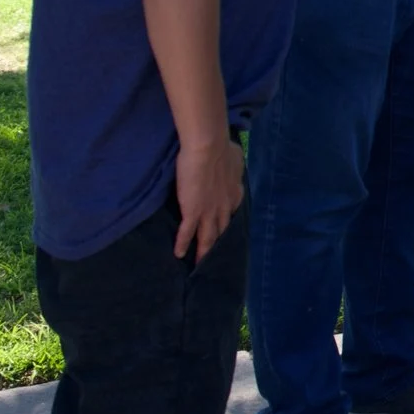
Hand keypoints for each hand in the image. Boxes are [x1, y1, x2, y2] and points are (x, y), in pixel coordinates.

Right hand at [174, 133, 245, 260]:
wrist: (209, 148)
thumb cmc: (221, 148)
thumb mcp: (235, 158)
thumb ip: (233, 165)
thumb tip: (233, 163)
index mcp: (235, 193)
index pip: (232, 213)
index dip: (228, 223)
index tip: (225, 230)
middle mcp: (225, 206)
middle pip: (222, 231)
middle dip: (219, 244)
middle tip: (216, 257)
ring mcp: (210, 211)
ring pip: (207, 237)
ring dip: (204, 252)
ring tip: (201, 265)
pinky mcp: (193, 212)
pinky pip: (187, 233)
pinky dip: (182, 244)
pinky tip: (179, 254)